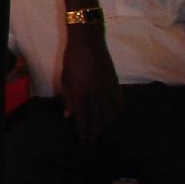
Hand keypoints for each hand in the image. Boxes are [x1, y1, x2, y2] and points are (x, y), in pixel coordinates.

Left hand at [59, 25, 121, 140]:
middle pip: (97, 118)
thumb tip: (69, 115)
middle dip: (94, 131)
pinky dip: (117, 111)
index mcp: (81, 93)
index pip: (82, 117)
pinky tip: (113, 114)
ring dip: (105, 123)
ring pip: (109, 113)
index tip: (83, 138)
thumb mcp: (65, 79)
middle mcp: (96, 94)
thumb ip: (68, 98)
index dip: (83, 129)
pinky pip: (119, 102)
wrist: (89, 43)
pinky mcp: (116, 84)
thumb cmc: (72, 60)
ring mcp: (108, 90)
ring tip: (100, 129)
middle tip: (92, 140)